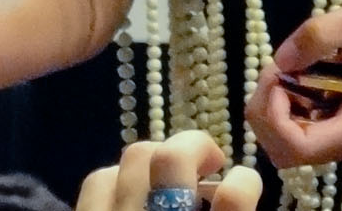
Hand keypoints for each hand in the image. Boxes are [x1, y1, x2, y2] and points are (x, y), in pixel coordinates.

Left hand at [75, 131, 260, 210]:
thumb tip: (240, 189)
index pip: (236, 193)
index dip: (245, 181)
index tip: (242, 183)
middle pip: (171, 157)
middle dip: (194, 146)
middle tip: (210, 162)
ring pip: (133, 156)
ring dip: (156, 157)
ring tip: (168, 174)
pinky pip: (96, 181)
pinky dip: (116, 178)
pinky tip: (130, 194)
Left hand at [246, 0, 341, 168]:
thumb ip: (316, 36)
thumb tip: (279, 61)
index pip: (298, 147)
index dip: (272, 115)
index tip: (276, 74)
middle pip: (290, 153)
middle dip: (268, 113)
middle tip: (274, 68)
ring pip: (295, 145)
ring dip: (277, 110)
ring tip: (284, 68)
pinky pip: (309, 131)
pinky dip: (292, 108)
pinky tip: (298, 75)